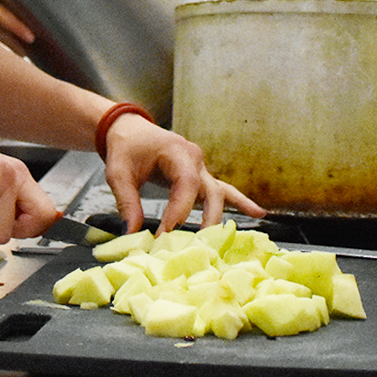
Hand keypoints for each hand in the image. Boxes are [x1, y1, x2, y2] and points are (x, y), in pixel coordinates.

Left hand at [99, 113, 264, 234]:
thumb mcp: (118, 172)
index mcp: (178, 151)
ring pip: (220, 193)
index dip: (179, 210)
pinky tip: (258, 213)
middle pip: (211, 191)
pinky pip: (224, 190)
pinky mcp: (200, 178)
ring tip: (225, 240)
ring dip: (221, 217)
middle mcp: (195, 159)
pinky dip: (240, 202)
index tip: (165, 234)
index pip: (186, 184)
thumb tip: (132, 232)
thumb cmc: (126, 148)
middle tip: (196, 245)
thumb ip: (126, 201)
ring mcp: (201, 168)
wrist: (130, 131)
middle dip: (206, 219)